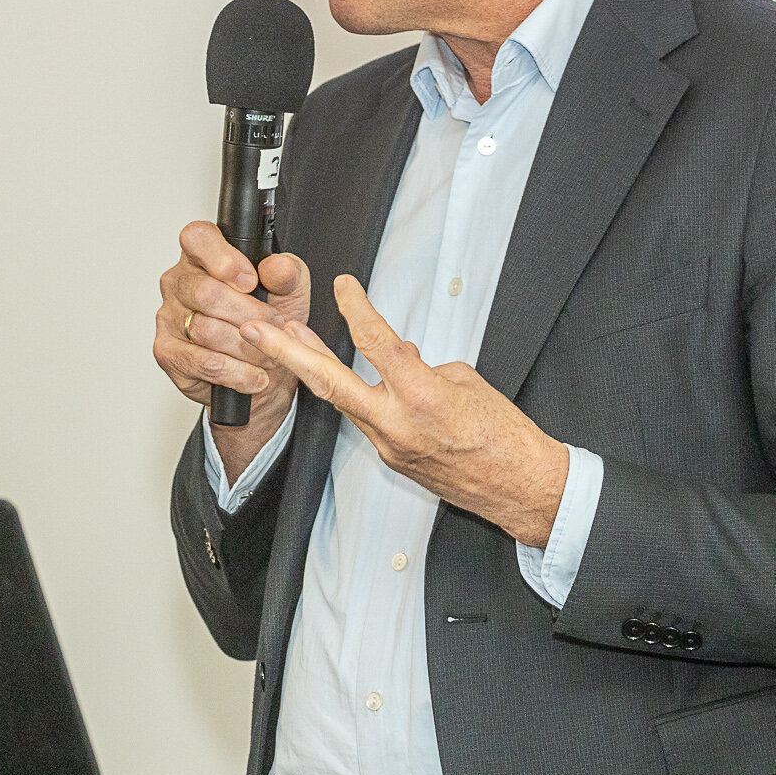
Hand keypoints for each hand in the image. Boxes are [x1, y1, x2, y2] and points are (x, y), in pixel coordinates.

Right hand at [155, 223, 312, 476]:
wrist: (264, 371)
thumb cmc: (268, 322)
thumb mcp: (290, 292)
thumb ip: (287, 273)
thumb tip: (276, 267)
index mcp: (203, 257)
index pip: (198, 238)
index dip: (223, 258)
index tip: (250, 281)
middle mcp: (179, 283)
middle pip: (206, 292)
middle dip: (250, 314)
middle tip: (275, 326)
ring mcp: (169, 317)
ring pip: (206, 330)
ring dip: (247, 347)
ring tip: (269, 355)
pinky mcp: (168, 353)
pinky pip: (202, 362)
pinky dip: (236, 372)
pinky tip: (254, 375)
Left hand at [240, 274, 570, 545]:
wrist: (520, 488)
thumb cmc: (505, 435)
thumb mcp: (467, 383)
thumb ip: (422, 366)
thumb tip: (396, 356)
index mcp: (423, 398)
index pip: (379, 344)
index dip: (357, 311)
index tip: (343, 286)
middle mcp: (398, 425)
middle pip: (330, 383)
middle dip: (287, 353)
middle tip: (255, 328)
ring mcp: (389, 446)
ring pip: (340, 402)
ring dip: (311, 369)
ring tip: (282, 339)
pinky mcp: (390, 459)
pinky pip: (364, 420)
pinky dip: (352, 395)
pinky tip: (343, 374)